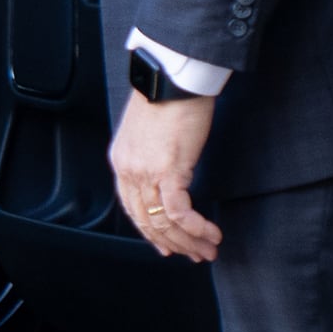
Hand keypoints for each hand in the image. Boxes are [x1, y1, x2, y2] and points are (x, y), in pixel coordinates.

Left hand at [109, 93, 221, 261]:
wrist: (173, 76)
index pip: (132, 209)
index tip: (166, 246)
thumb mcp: (150, 130)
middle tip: (193, 255)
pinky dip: (196, 228)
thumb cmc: (167, 94)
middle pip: (147, 221)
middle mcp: (129, 171)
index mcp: (121, 161)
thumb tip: (167, 170)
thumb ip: (151, 153)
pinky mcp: (168, 170)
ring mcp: (146, 172)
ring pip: (164, 222)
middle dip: (173, 244)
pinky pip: (180, 212)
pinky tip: (211, 234)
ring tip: (208, 251)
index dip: (150, 232)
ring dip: (189, 242)